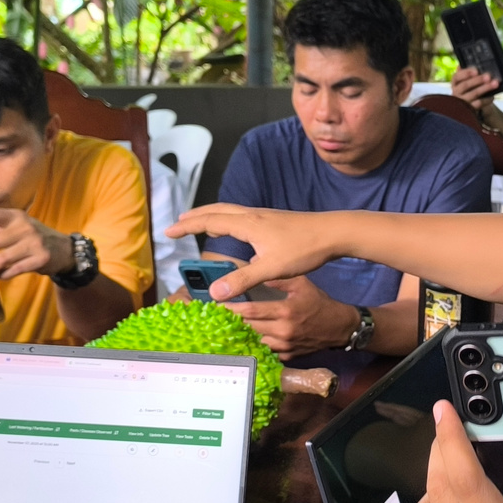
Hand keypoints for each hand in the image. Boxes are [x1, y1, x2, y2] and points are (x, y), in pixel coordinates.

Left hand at [0, 207, 73, 280]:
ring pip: (2, 259)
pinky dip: (3, 275)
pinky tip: (0, 275)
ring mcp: (34, 243)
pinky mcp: (40, 259)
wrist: (64, 249)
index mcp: (15, 216)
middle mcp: (24, 227)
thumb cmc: (32, 237)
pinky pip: (14, 270)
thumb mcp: (17, 226)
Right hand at [165, 204, 337, 300]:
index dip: (187, 226)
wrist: (333, 232)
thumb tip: (215, 292)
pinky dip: (227, 219)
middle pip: (216, 210)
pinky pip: (241, 215)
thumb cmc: (304, 248)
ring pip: (229, 211)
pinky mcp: (273, 220)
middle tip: (178, 224)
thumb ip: (242, 279)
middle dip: (194, 216)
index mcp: (248, 224)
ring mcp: (264, 216)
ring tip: (200, 225)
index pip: (209, 221)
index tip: (169, 231)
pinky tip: (234, 230)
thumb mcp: (271, 268)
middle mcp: (253, 215)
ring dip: (211, 216)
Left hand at [222, 275, 358, 361]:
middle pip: (249, 328)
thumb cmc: (319, 304)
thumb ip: (278, 278)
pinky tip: (244, 340)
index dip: (232, 309)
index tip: (218, 306)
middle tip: (216, 317)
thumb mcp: (302, 284)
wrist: (339, 328)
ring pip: (254, 342)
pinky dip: (254, 346)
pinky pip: (265, 352)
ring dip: (240, 336)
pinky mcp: (287, 356)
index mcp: (286, 312)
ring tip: (225, 329)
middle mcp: (283, 331)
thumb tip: (255, 266)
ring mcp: (285, 347)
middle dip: (232, 322)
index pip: (251, 311)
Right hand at [450, 66, 499, 109]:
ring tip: (495, 83)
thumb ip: (470, 73)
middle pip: (465, 85)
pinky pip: (479, 103)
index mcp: (455, 83)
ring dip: (485, 88)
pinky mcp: (469, 109)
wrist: (473, 104)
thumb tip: (474, 62)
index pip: (457, 76)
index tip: (476, 71)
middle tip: (488, 76)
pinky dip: (487, 99)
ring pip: (474, 94)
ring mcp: (462, 101)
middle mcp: (456, 92)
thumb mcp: (469, 80)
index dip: (466, 73)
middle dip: (478, 80)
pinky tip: (492, 96)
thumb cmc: (472, 88)